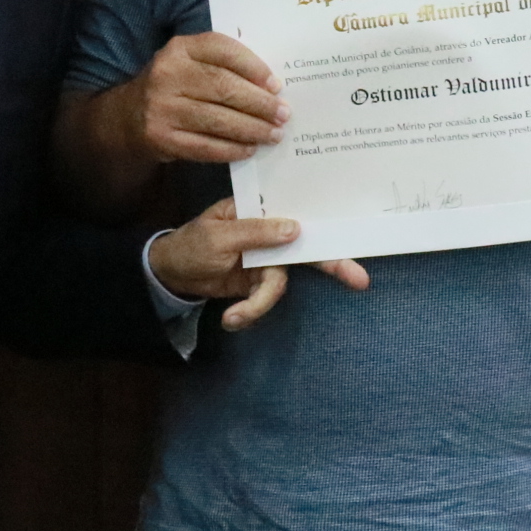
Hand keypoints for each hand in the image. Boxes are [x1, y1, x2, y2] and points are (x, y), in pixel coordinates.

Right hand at [128, 33, 285, 164]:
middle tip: (283, 114)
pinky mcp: (161, 138)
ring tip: (274, 134)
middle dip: (259, 103)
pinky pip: (205, 146)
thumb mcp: (191, 64)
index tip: (276, 85)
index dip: (253, 67)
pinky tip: (249, 149)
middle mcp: (167, 74)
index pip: (223, 50)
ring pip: (217, 119)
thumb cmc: (175, 87)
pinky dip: (231, 149)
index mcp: (180, 48)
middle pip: (223, 87)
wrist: (128, 117)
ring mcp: (161, 108)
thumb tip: (271, 88)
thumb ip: (224, 66)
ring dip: (251, 129)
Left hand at [149, 198, 371, 330]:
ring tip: (234, 319)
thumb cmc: (191, 244)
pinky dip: (250, 312)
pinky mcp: (258, 282)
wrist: (170, 274)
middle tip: (360, 280)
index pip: (298, 213)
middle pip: (306, 249)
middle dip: (332, 266)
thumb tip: (294, 228)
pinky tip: (230, 319)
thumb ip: (255, 232)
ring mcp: (266, 259)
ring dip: (259, 305)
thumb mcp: (217, 236)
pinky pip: (265, 298)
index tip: (352, 234)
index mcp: (259, 210)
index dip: (326, 224)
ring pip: (280, 284)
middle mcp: (270, 233)